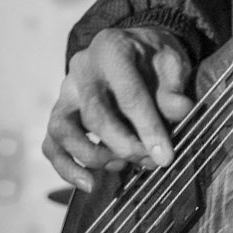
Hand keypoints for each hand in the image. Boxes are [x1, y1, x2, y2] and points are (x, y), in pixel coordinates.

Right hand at [41, 26, 194, 192]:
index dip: (148, 127)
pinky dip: (67, 168)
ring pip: (62, 130)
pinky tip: (89, 183)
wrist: (131, 49)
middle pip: (94, 115)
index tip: (165, 156)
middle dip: (123, 145)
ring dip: (91, 156)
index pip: (129, 94)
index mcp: (112, 49)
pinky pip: (51, 144)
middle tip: (150, 161)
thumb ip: (173, 87)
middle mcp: (82, 69)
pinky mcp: (59, 114)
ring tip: (121, 165)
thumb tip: (181, 111)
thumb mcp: (171, 61)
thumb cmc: (152, 58)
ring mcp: (65, 93)